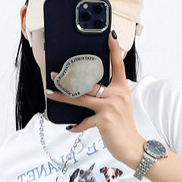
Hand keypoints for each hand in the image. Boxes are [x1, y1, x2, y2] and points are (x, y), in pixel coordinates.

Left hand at [45, 30, 144, 167]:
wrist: (131, 146)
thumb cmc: (122, 126)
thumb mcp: (119, 106)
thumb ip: (108, 95)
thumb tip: (89, 89)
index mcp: (121, 89)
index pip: (118, 65)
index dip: (115, 49)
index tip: (111, 35)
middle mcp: (117, 94)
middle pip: (89, 82)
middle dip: (70, 79)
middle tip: (54, 75)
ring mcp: (111, 106)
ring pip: (82, 98)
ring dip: (63, 97)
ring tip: (50, 94)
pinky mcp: (104, 119)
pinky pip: (84, 121)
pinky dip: (76, 126)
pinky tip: (70, 127)